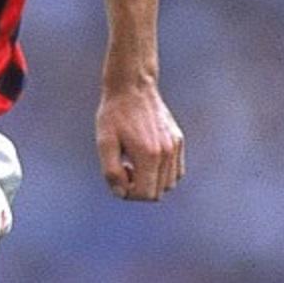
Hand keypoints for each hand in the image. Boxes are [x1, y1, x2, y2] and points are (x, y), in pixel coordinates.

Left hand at [95, 82, 184, 201]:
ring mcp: (175, 147)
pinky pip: (176, 171)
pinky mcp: (179, 141)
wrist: (132, 86)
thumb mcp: (104, 142)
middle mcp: (167, 153)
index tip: (119, 173)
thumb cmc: (114, 114)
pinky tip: (146, 158)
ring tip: (135, 162)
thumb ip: (111, 171)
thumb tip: (121, 194)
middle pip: (158, 193)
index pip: (146, 195)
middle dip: (139, 188)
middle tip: (125, 166)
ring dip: (151, 181)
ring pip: (169, 184)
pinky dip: (162, 173)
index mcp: (149, 155)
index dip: (128, 193)